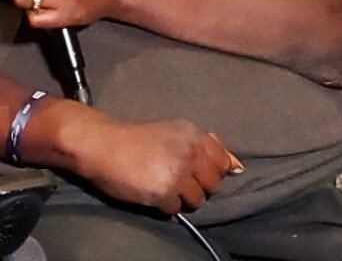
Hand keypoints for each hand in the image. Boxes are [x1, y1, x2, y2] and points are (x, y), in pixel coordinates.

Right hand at [75, 114, 239, 214]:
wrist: (104, 146)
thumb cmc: (138, 139)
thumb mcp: (174, 132)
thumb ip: (204, 144)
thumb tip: (236, 165)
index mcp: (193, 134)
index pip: (222, 161)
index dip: (212, 170)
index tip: (196, 171)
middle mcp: (189, 151)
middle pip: (213, 183)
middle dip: (198, 185)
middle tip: (177, 178)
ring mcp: (178, 173)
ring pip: (198, 200)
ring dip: (182, 197)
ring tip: (163, 184)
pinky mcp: (164, 192)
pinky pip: (176, 209)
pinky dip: (166, 205)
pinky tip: (152, 191)